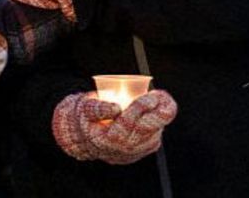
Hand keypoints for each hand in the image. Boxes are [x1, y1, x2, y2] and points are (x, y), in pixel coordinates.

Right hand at [52, 90, 177, 164]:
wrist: (85, 138)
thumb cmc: (87, 118)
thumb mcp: (86, 108)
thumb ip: (97, 108)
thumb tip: (115, 109)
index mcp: (107, 139)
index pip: (128, 122)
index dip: (141, 108)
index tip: (151, 95)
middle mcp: (122, 150)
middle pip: (146, 131)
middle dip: (159, 113)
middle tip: (163, 96)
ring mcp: (133, 153)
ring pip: (154, 136)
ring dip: (161, 117)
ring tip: (163, 100)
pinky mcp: (140, 153)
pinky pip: (154, 139)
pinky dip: (159, 125)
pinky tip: (159, 110)